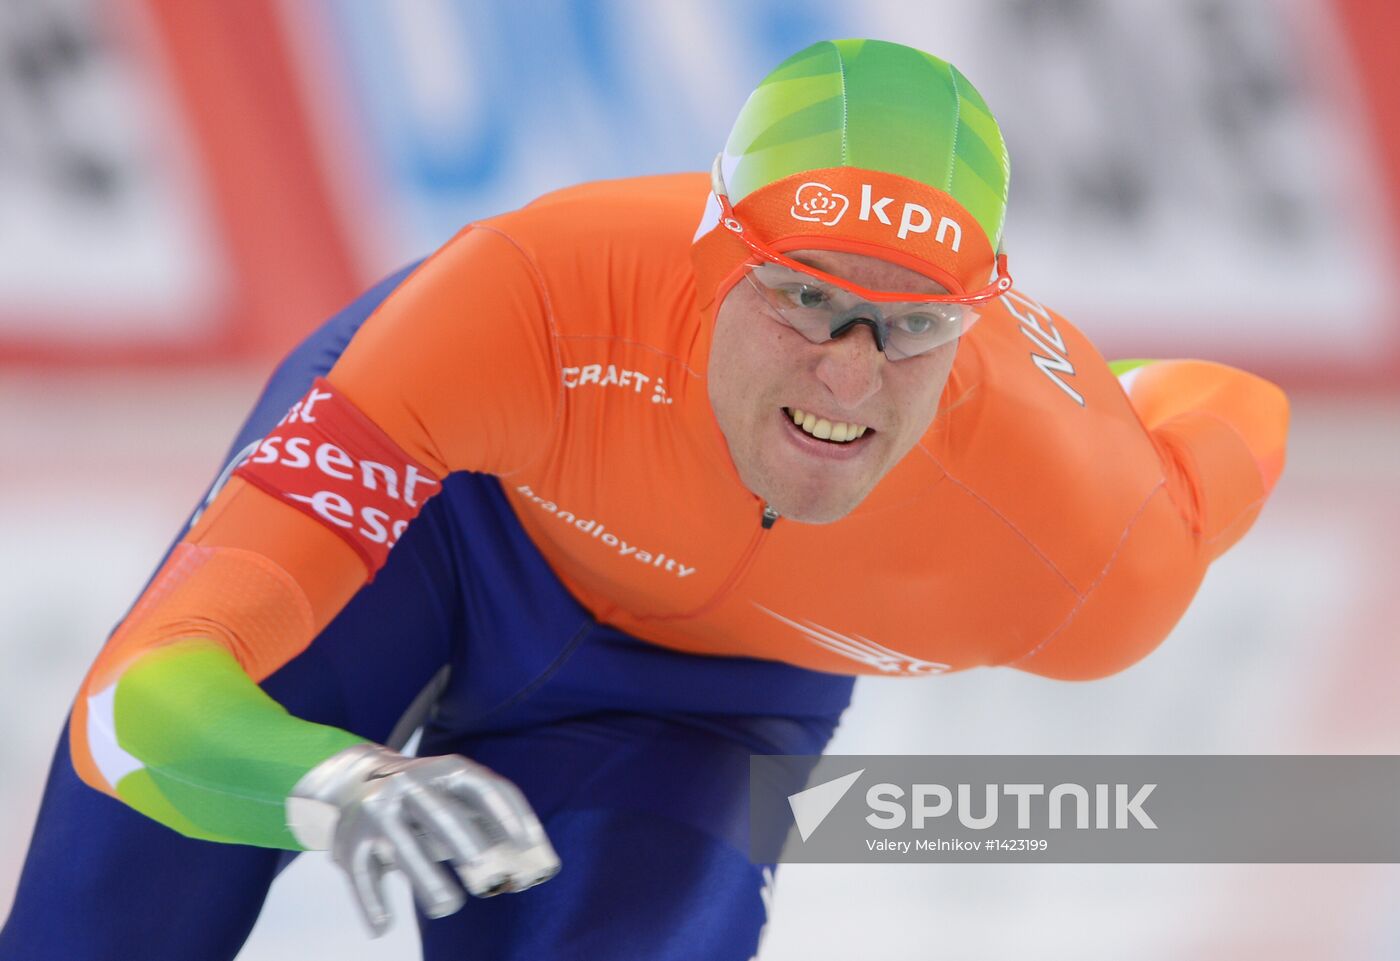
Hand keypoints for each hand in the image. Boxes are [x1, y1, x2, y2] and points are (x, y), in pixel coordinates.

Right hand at [286, 743, 558, 935]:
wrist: (354, 778)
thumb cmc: (429, 802)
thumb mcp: (457, 801)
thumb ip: (489, 827)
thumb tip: (531, 870)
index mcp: (447, 771)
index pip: (485, 788)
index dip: (508, 815)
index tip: (527, 846)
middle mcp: (411, 785)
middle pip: (441, 814)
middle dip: (466, 842)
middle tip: (489, 876)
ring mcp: (378, 811)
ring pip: (402, 847)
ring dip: (426, 879)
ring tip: (448, 907)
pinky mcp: (351, 841)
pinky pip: (362, 874)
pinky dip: (372, 902)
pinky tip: (383, 926)